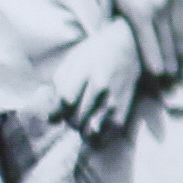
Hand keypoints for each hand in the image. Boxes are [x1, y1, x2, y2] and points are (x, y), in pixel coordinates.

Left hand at [46, 18, 156, 139]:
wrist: (130, 46)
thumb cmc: (96, 52)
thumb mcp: (73, 59)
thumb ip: (58, 84)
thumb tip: (51, 115)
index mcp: (85, 69)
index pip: (66, 99)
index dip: (57, 109)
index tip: (57, 109)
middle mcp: (100, 86)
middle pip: (76, 117)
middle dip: (68, 120)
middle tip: (70, 113)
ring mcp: (114, 100)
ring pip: (89, 130)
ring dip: (81, 129)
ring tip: (83, 119)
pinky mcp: (124, 111)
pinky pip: (105, 134)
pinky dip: (96, 135)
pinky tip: (94, 125)